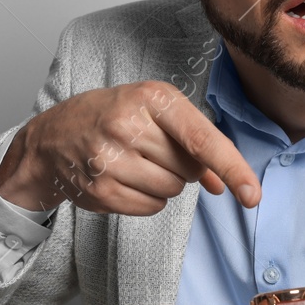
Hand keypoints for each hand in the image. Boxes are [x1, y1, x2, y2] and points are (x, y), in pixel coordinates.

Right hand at [0, 80, 260, 214]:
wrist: (52, 138)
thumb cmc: (111, 117)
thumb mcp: (153, 111)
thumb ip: (195, 142)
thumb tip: (224, 184)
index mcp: (151, 97)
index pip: (202, 140)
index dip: (232, 168)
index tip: (252, 195)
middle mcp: (129, 126)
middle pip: (190, 169)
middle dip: (183, 166)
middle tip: (153, 149)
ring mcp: (112, 160)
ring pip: (172, 190)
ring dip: (165, 183)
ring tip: (137, 162)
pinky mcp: (102, 190)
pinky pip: (151, 207)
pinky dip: (147, 198)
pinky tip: (125, 178)